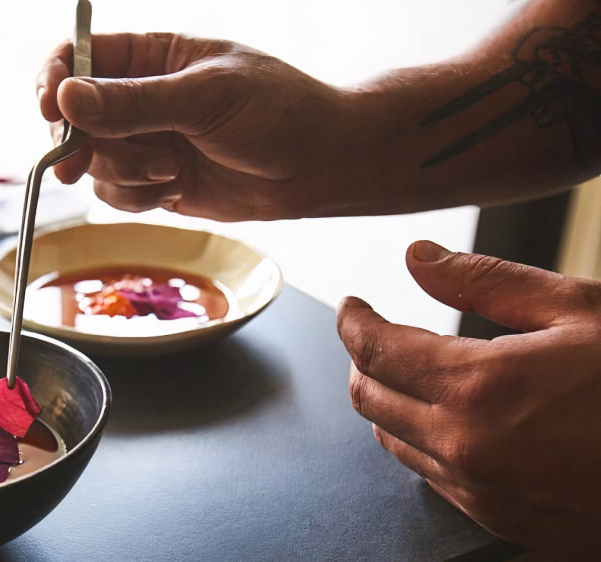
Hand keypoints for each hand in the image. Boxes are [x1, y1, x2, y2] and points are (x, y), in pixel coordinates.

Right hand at [35, 33, 363, 220]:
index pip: (77, 57)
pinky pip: (114, 195)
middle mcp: (139, 97)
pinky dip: (136, 198)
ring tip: (170, 170)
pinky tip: (176, 188)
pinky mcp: (153, 183)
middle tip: (87, 162)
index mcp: (150, 55)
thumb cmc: (277, 111)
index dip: (54, 82)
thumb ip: (133, 103)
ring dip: (121, 174)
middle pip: (72, 118)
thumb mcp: (204, 99)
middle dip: (84, 143)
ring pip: (91, 163)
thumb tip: (66, 99)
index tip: (51, 111)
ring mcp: (145, 142)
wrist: (319, 166)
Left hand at [337, 239, 600, 557]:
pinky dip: (422, 441)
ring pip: (393, 441)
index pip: (376, 351)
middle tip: (375, 335)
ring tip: (409, 371)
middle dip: (363, 360)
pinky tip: (448, 419)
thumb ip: (485, 281)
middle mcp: (466, 447)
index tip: (353, 307)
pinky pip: (431, 476)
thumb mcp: (579, 311)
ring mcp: (480, 491)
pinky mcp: (498, 519)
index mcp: (480, 387)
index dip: (354, 323)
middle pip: (369, 399)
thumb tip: (419, 258)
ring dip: (388, 401)